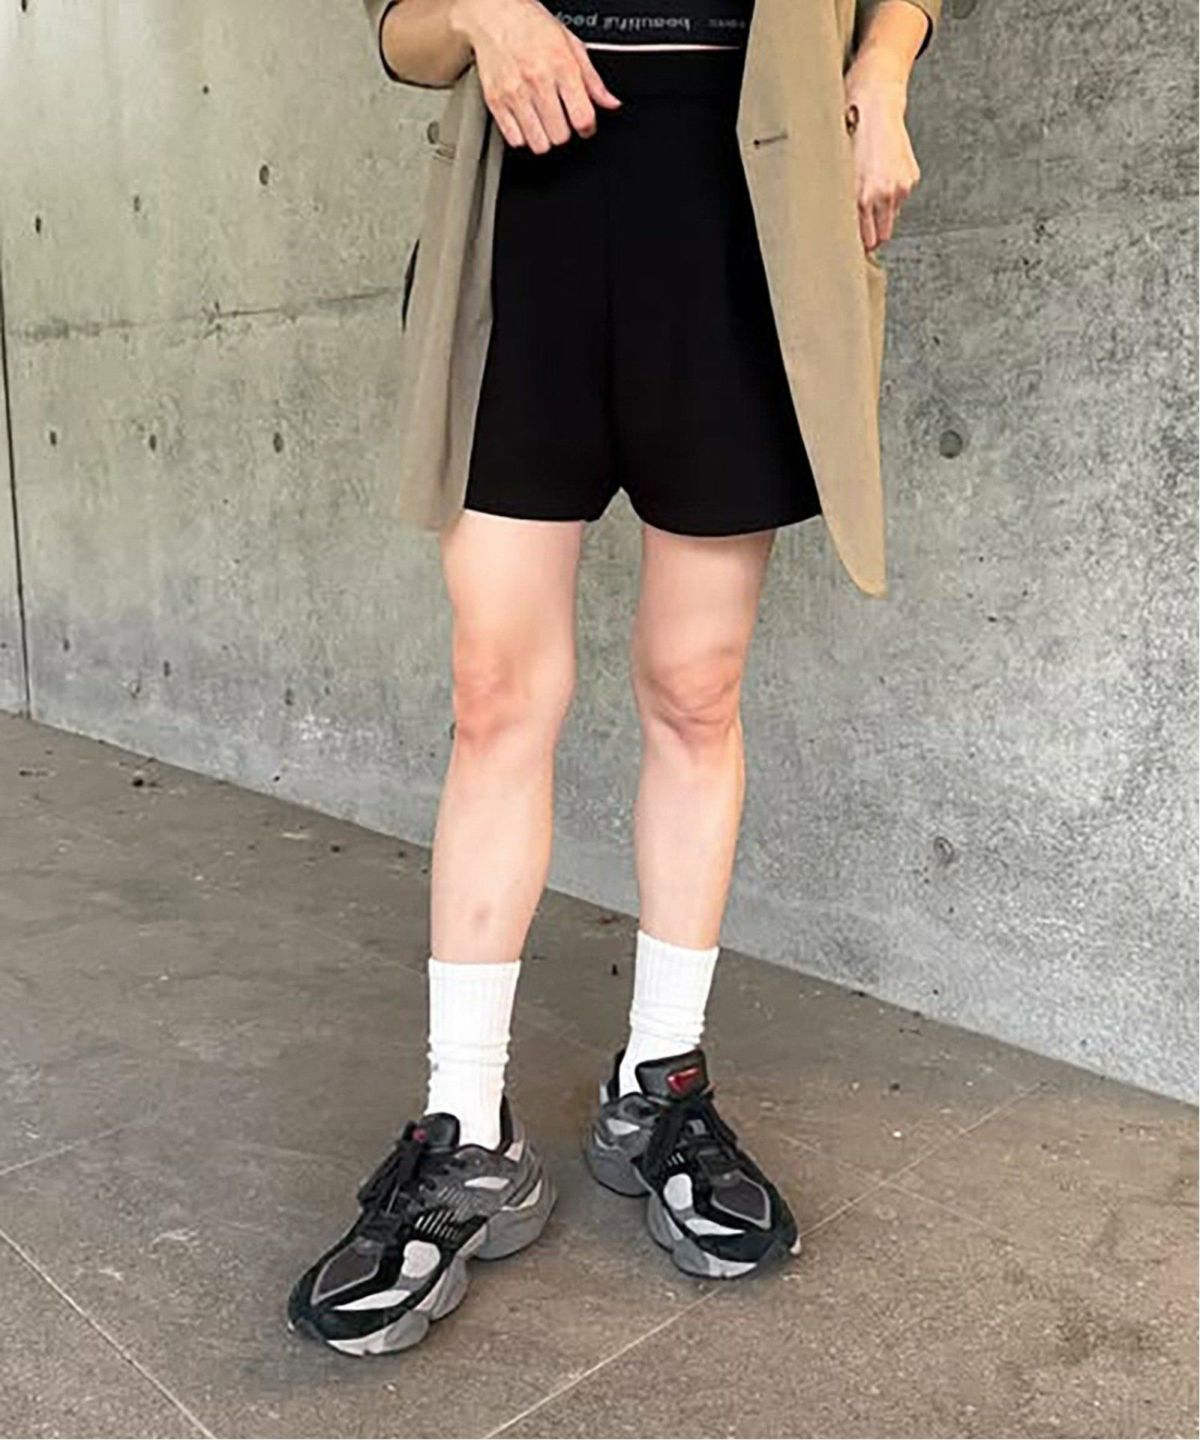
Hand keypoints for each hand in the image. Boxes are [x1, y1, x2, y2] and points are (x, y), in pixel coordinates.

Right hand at [449, 0, 621, 152]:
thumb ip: (592, 78)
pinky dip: (522, 136)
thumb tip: (611, 103)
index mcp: (562, 66)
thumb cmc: (532, 25)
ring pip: (539, 143)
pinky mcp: (495, 101)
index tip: (584, 125)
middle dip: (564, 132)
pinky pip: (515, 140)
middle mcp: (538, 81)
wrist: (494, 14)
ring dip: (544, 138)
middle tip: (561, 120)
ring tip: (543, 123)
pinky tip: (526, 122)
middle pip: (560, 136)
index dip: (588, 128)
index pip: (583, 117)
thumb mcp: (570, 44)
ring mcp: (515, 93)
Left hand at [843, 47, 920, 252]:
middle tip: (860, 233)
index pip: (864, 241)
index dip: (857, 248)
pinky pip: (899, 198)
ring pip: (891, 216)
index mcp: (862, 196)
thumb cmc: (849, 129)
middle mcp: (884, 194)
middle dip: (871, 236)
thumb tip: (838, 225)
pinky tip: (880, 175)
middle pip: (882, 236)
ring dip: (881, 212)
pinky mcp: (911, 176)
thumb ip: (842, 201)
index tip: (850, 253)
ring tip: (868, 191)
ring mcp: (901, 186)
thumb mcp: (838, 172)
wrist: (875, 100)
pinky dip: (890, 193)